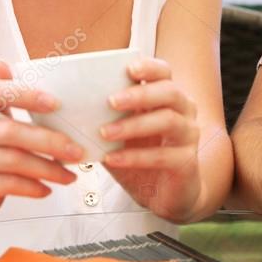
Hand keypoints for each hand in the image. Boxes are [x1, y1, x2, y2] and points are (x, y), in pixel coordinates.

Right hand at [0, 61, 84, 243]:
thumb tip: (3, 64)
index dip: (24, 94)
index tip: (57, 104)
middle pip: (8, 131)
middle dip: (49, 141)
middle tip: (76, 151)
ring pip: (11, 160)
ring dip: (47, 168)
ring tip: (69, 175)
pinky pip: (5, 184)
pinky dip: (32, 187)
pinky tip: (47, 189)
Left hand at [101, 58, 201, 221]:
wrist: (165, 194)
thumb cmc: (144, 156)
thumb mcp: (125, 132)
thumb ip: (110, 116)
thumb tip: (73, 104)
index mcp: (168, 97)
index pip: (164, 72)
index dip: (149, 67)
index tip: (129, 69)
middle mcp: (184, 111)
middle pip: (169, 92)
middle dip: (139, 94)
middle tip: (111, 101)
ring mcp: (188, 135)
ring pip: (168, 120)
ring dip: (134, 124)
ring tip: (106, 132)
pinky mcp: (186, 161)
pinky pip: (162, 155)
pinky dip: (134, 156)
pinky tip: (113, 158)